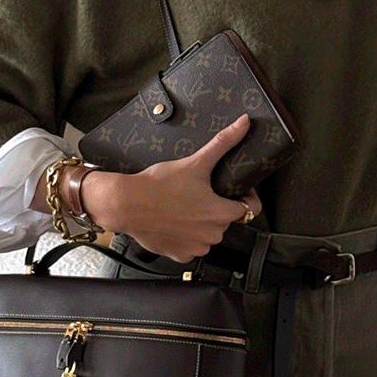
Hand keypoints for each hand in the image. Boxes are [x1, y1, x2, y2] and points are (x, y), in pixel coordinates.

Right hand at [81, 114, 262, 262]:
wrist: (127, 204)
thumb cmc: (159, 186)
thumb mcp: (196, 161)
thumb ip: (224, 142)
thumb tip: (244, 122)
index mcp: (220, 214)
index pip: (249, 209)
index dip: (244, 196)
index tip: (234, 188)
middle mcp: (211, 235)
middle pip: (226, 220)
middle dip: (218, 206)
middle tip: (201, 191)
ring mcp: (195, 247)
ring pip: (208, 234)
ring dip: (202, 223)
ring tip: (187, 204)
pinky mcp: (179, 254)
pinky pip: (191, 245)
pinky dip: (186, 235)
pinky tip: (176, 220)